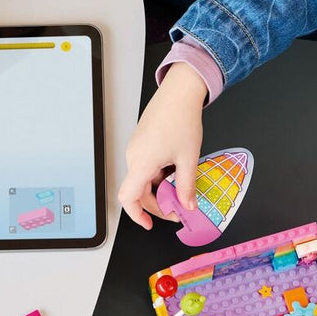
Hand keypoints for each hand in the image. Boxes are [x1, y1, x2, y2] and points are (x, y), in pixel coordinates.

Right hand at [118, 63, 206, 228]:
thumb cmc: (181, 118)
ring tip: (182, 185)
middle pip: (138, 190)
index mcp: (141, 163)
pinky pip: (147, 165)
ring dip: (161, 187)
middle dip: (158, 203)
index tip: (150, 224)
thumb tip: (188, 205)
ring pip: (144, 178)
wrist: (180, 91)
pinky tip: (177, 168)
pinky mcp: (142, 141)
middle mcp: (134, 156)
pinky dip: (160, 173)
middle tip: (178, 208)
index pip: (128, 198)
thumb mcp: (188, 157)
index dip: (137, 215)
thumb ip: (187, 186)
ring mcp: (137, 147)